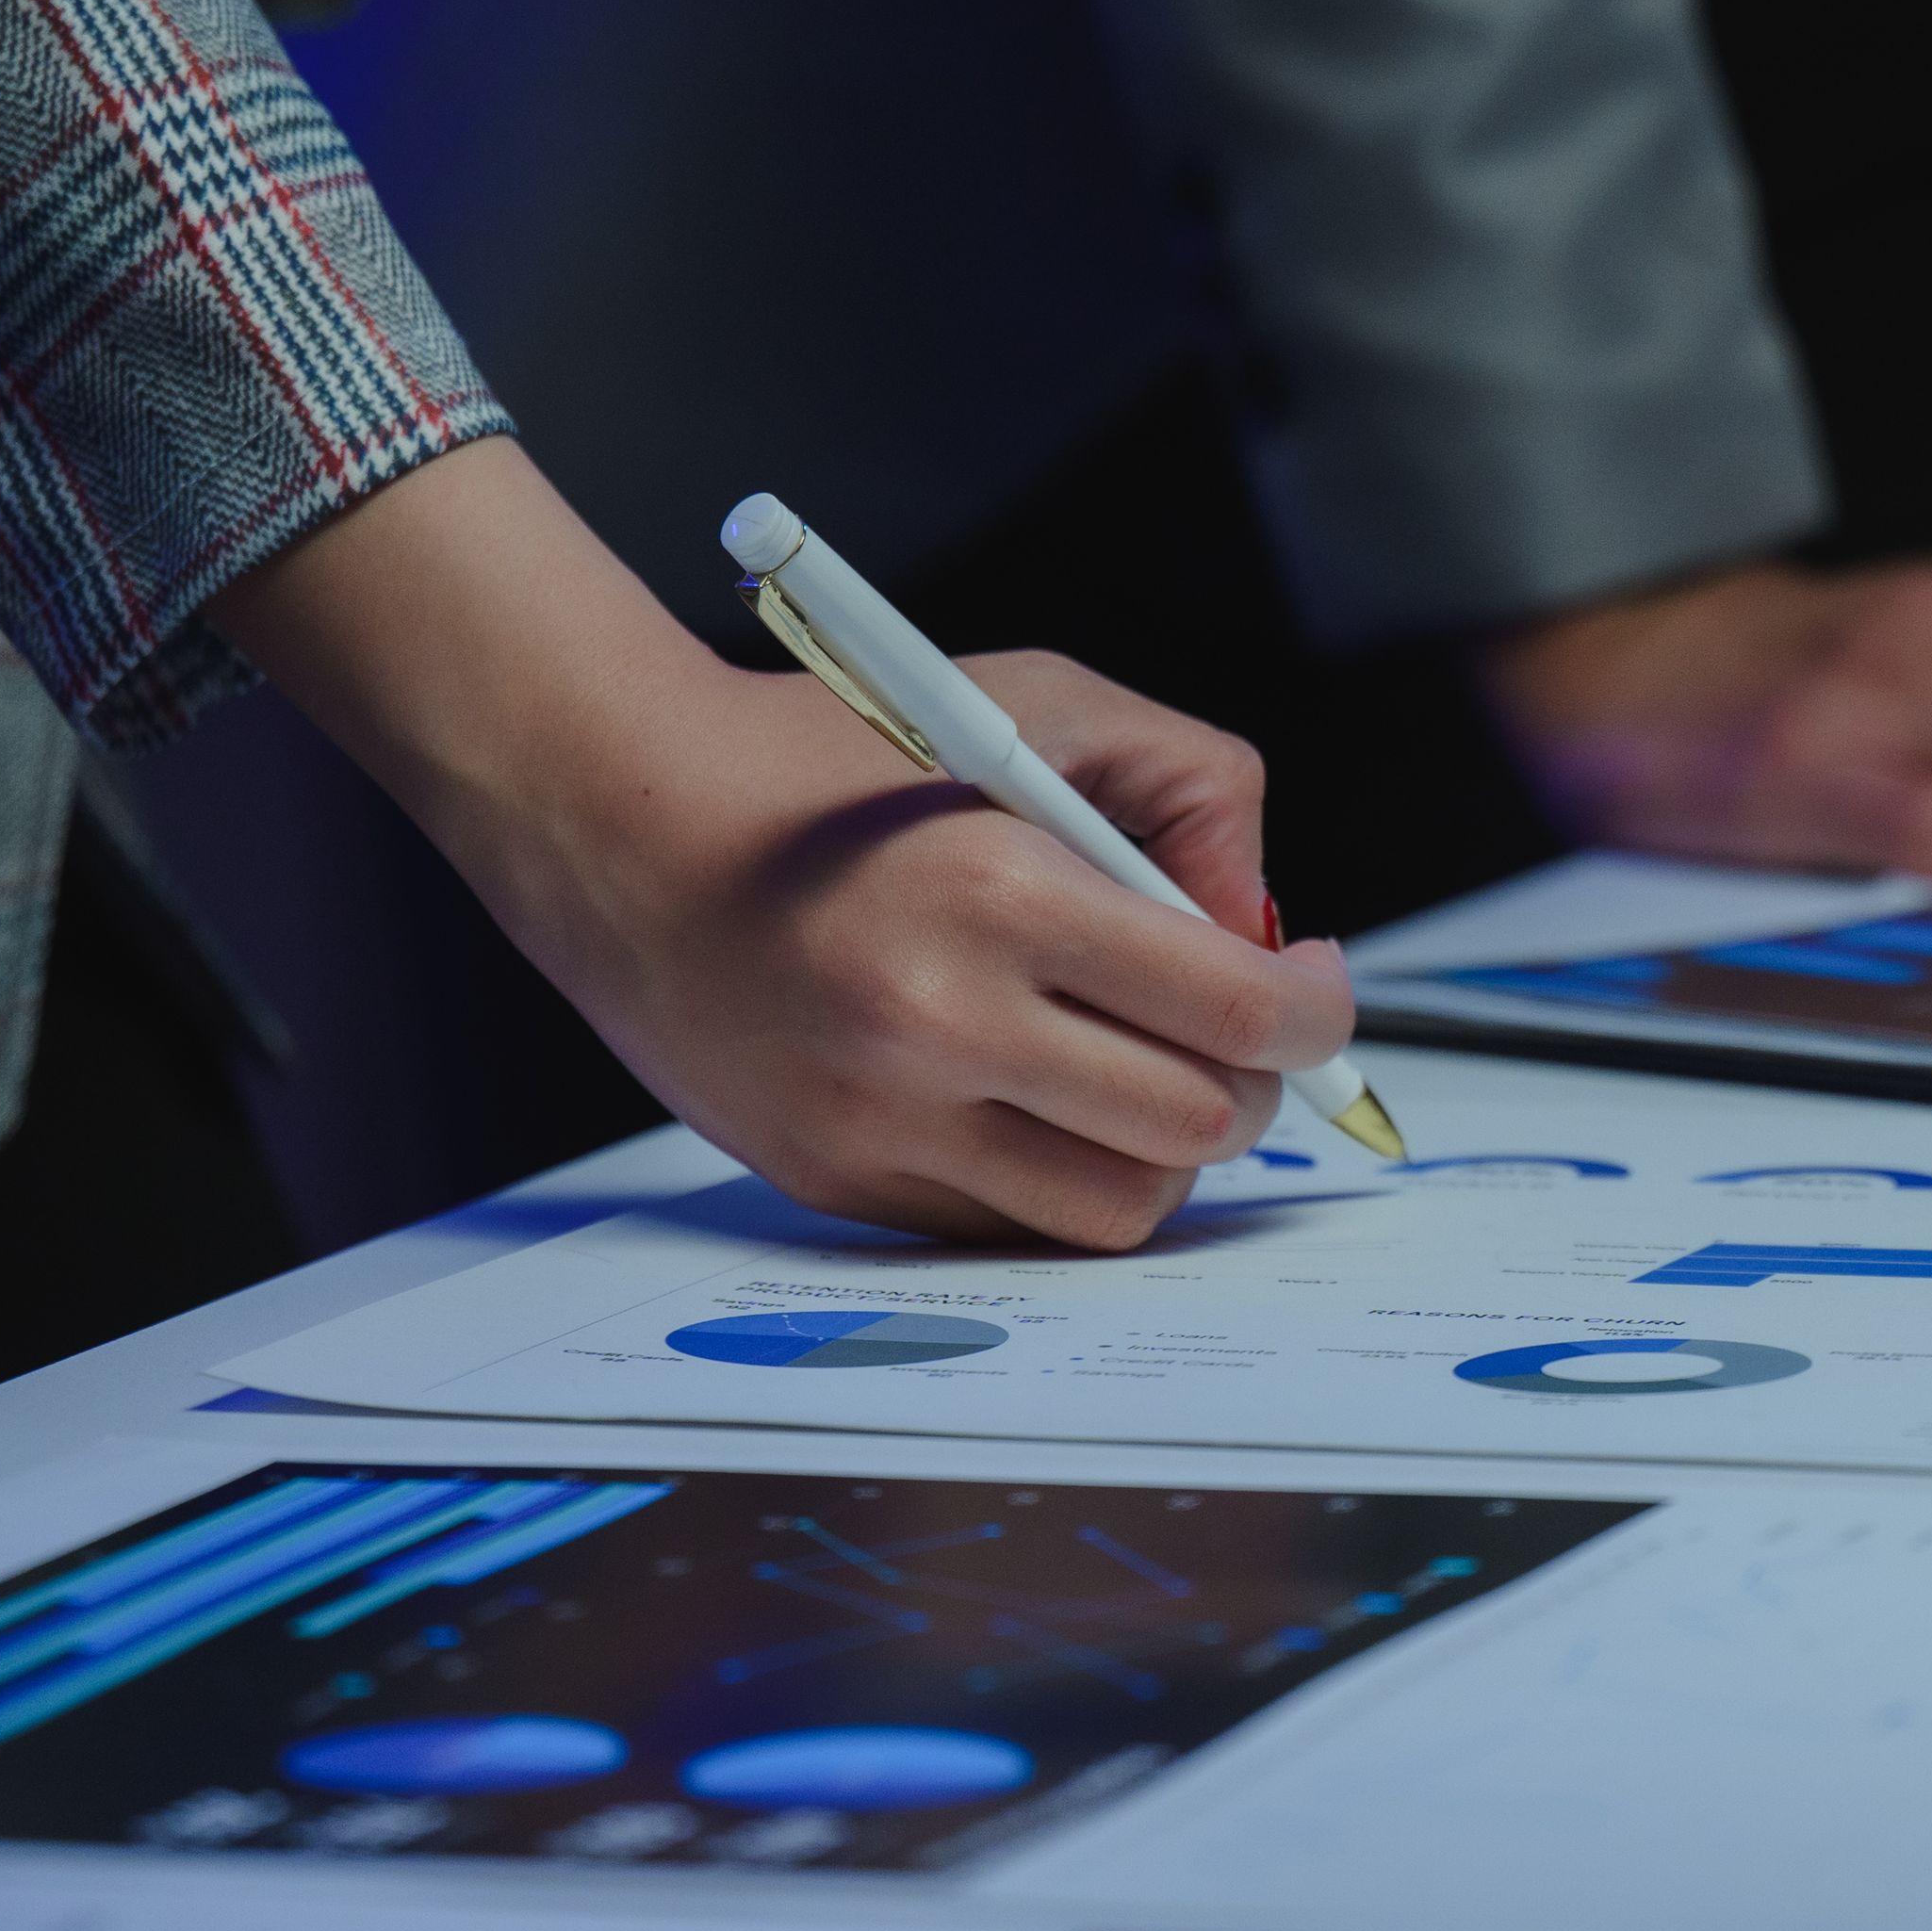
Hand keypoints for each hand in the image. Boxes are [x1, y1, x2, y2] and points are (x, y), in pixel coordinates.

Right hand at [212, 443, 1347, 1245]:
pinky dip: (1057, 1175)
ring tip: (1138, 1074)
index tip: (1313, 985)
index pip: (1234, 1011)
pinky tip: (1035, 1095)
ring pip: (1118, 1210)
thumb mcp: (1030, 702)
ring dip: (1163, 1151)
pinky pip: (1012, 1228)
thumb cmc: (839, 754)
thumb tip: (1264, 935)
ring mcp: (881, 1120)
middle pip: (1197, 1128)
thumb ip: (1186, 795)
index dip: (1314, 1011)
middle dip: (1252, 1085)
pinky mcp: (836, 1181)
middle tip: (1234, 1034)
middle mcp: (939, 1022)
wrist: (617, 821)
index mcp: (999, 891)